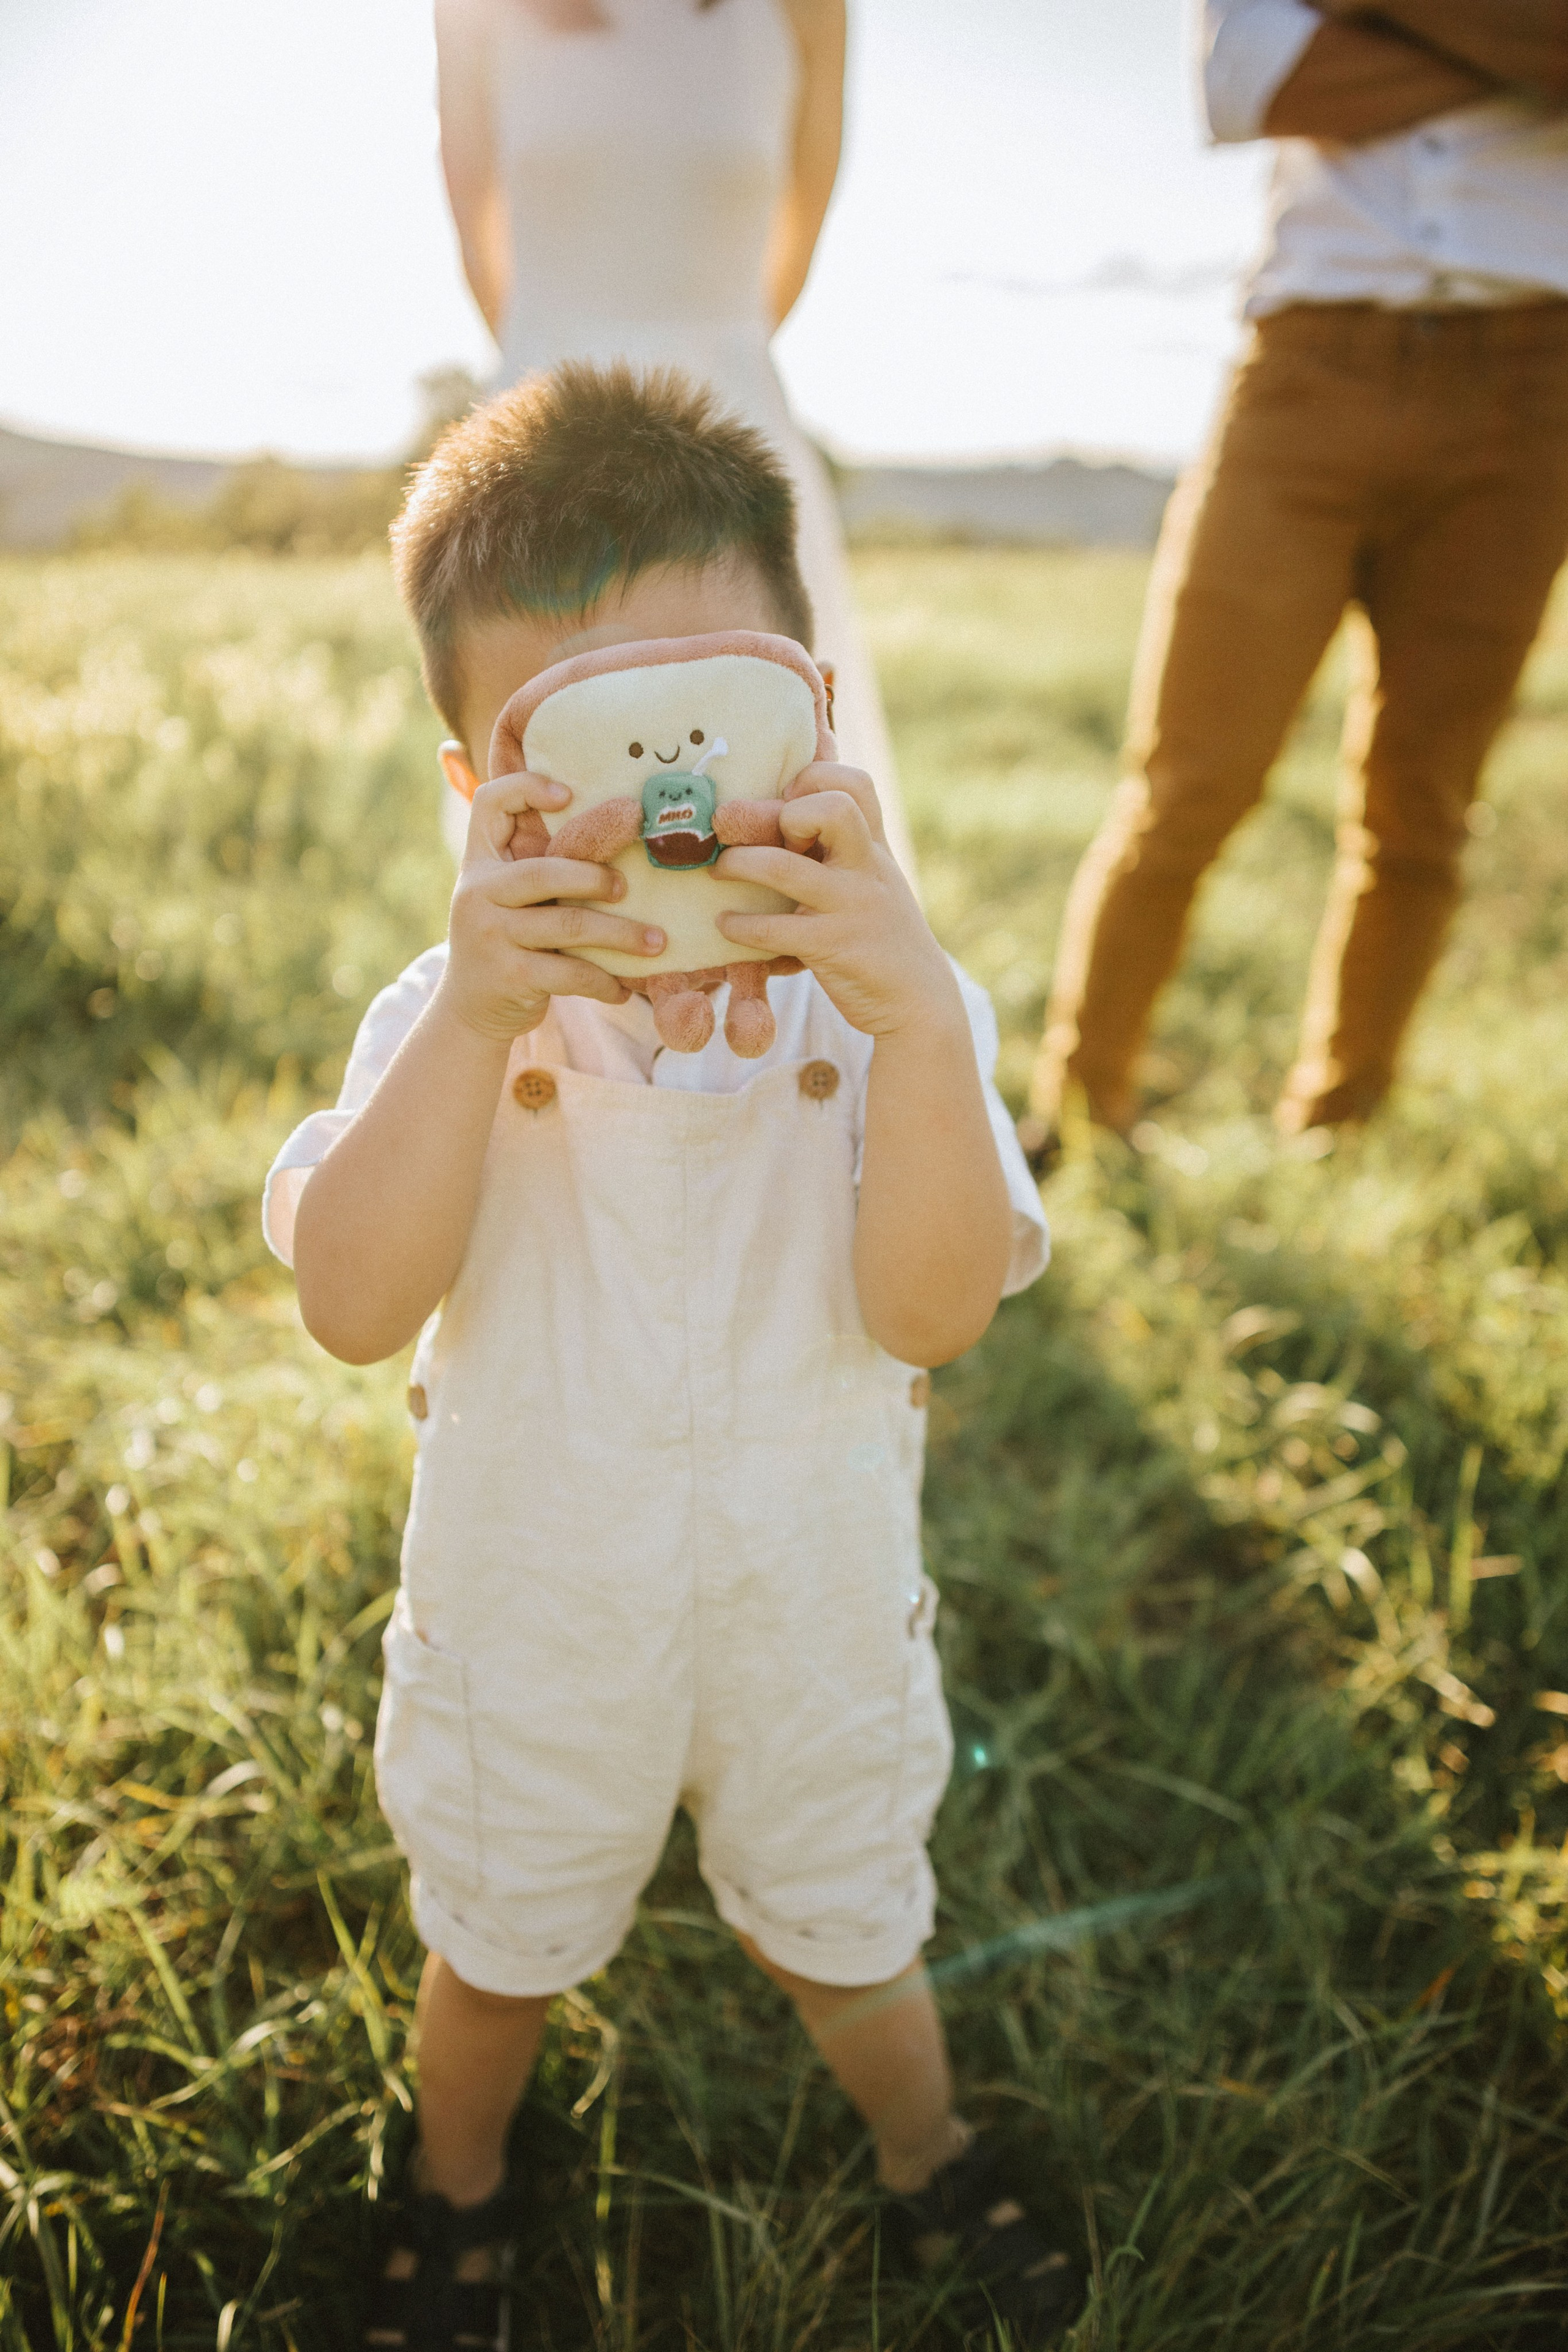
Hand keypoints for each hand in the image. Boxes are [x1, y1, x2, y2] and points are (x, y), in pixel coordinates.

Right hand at [440, 772, 664, 1041]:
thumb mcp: (506, 898)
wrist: (469, 1010)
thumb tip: (612, 832)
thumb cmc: (506, 942)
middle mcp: (477, 893)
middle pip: (545, 872)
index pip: (489, 803)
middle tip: (627, 888)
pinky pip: (571, 973)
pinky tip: (622, 989)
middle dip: (594, 878)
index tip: (569, 795)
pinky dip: (604, 981)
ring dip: (621, 935)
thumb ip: (536, 868)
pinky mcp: (510, 976)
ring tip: (656, 943)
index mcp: (479, 863)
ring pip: (569, 925)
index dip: (526, 788)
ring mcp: (491, 935)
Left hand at [711, 763, 959, 1040]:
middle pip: (833, 807)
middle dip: (785, 813)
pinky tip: (726, 926)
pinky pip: (776, 927)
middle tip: (754, 832)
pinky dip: (742, 925)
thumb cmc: (880, 933)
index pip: (854, 783)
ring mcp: (852, 905)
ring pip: (786, 866)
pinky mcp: (833, 946)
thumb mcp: (872, 877)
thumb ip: (844, 839)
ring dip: (741, 864)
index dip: (813, 779)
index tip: (787, 800)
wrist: (919, 1001)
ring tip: (717, 872)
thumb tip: (808, 771)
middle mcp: (866, 867)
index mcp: (873, 846)